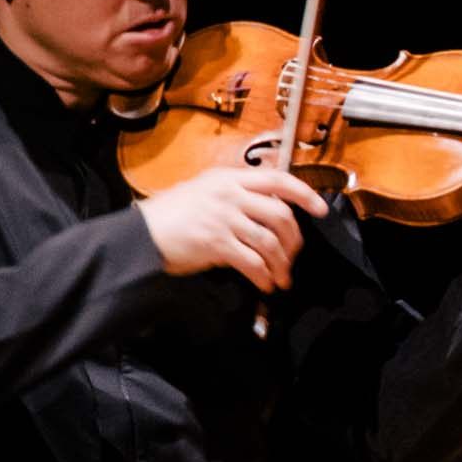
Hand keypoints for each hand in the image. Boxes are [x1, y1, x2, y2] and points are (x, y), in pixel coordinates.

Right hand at [141, 161, 330, 292]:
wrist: (141, 234)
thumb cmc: (171, 215)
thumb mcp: (204, 192)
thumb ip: (236, 197)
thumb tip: (269, 214)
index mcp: (229, 177)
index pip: (278, 179)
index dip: (304, 194)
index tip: (321, 209)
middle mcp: (229, 193)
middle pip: (281, 215)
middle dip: (294, 240)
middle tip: (293, 256)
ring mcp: (223, 217)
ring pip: (269, 241)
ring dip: (280, 264)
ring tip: (280, 277)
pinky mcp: (216, 242)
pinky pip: (252, 261)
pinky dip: (263, 276)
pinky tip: (265, 284)